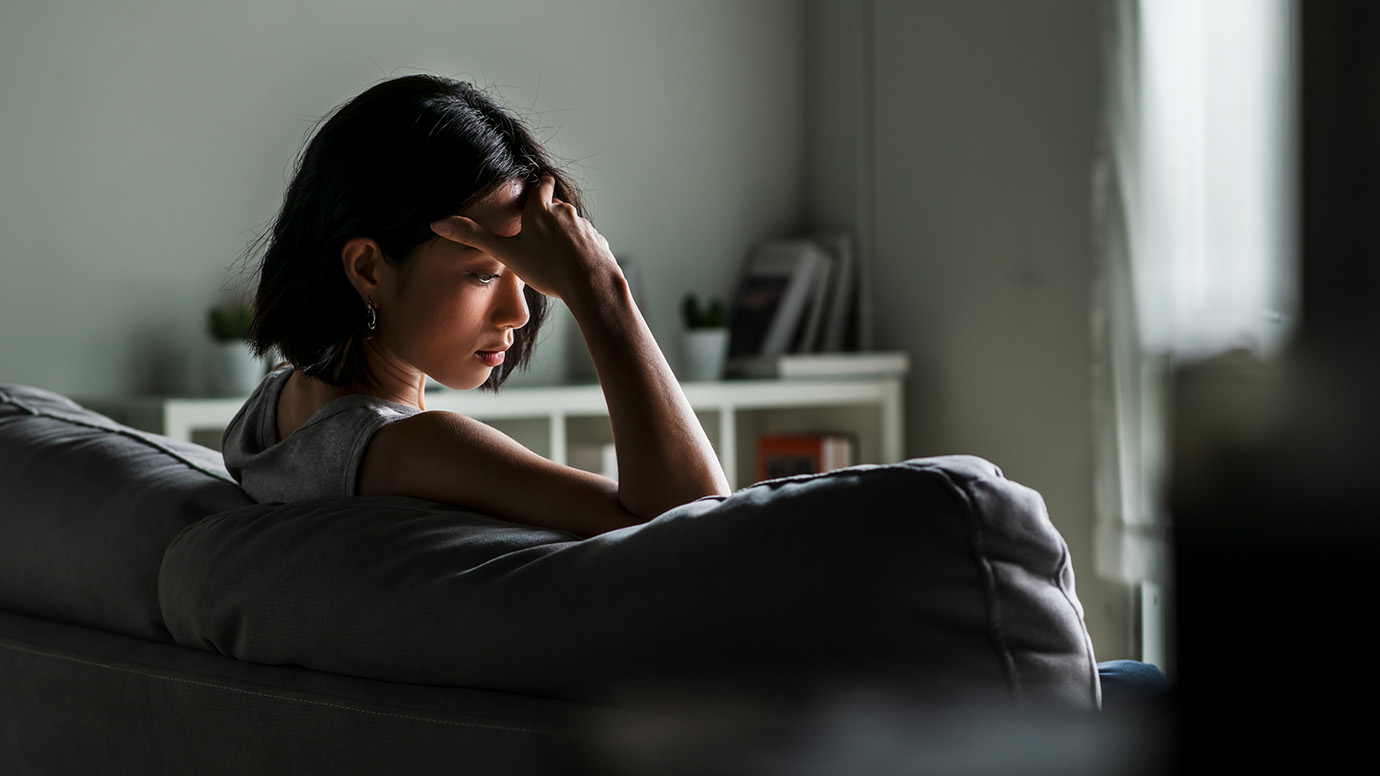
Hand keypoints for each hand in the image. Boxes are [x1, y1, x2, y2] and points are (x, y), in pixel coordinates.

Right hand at [429, 175, 616, 300]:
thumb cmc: (547, 268)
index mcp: (540, 209)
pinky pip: (585, 241)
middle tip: (534, 232)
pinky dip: (578, 249)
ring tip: (552, 255)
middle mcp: (564, 211)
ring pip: (570, 223)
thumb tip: (437, 223)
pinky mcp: (598, 242)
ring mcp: (584, 226)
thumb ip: (474, 237)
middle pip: (555, 205)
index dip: (537, 185)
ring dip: (562, 233)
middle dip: (546, 214)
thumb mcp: (506, 253)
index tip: (533, 189)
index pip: (541, 183)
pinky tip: (571, 267)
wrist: (590, 284)